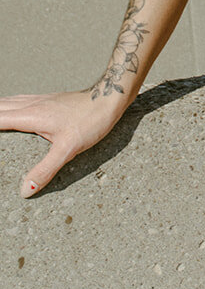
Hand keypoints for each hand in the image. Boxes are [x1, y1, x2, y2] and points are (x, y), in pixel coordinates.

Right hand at [0, 89, 121, 198]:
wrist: (110, 97)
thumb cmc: (91, 121)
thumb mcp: (68, 149)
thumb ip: (45, 170)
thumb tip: (23, 191)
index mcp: (31, 115)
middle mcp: (32, 105)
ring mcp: (41, 100)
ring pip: (9, 102)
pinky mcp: (49, 100)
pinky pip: (21, 101)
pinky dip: (8, 105)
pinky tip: (12, 109)